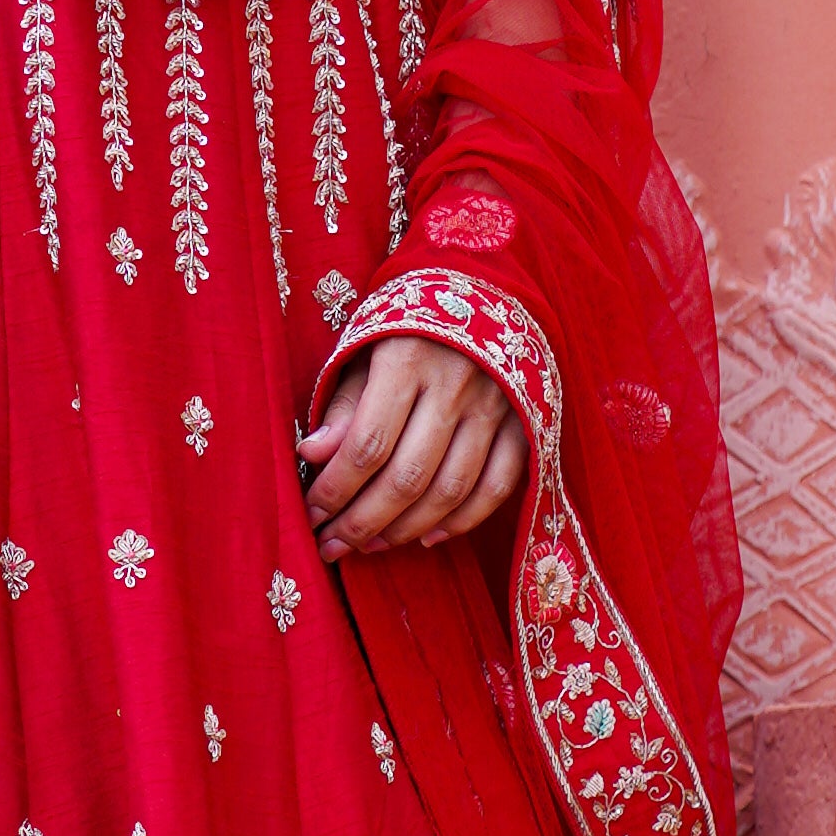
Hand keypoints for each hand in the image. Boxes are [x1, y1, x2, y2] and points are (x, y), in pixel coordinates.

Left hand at [301, 330, 526, 555]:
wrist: (482, 291)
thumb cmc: (407, 327)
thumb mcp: (364, 350)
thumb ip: (342, 406)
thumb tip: (311, 456)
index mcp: (406, 359)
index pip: (367, 444)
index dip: (336, 489)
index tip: (312, 514)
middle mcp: (455, 385)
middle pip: (407, 476)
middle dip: (363, 521)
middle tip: (333, 545)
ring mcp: (495, 407)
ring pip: (450, 490)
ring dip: (406, 529)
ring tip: (370, 544)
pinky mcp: (524, 423)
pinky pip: (496, 487)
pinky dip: (462, 521)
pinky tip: (427, 537)